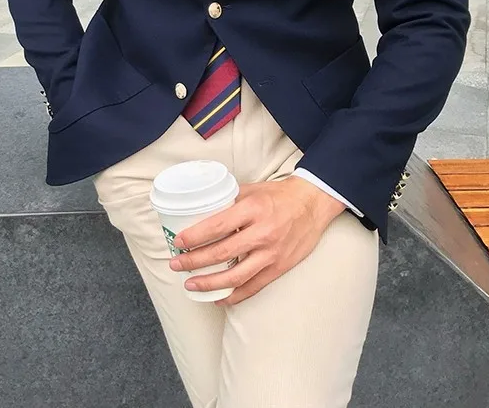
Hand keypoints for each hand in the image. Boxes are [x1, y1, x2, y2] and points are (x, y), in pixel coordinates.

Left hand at [169, 175, 345, 304]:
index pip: (217, 226)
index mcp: (252, 209)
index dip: (195, 236)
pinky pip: (253, 287)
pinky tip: (218, 297)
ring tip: (190, 285)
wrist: (312, 203)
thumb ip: (228, 200)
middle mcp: (262, 233)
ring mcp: (271, 253)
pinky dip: (234, 295)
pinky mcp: (279, 267)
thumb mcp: (251, 190)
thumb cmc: (278, 195)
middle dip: (194, 261)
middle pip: (221, 253)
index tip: (178, 241)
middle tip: (176, 264)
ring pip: (235, 276)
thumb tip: (200, 209)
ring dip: (209, 283)